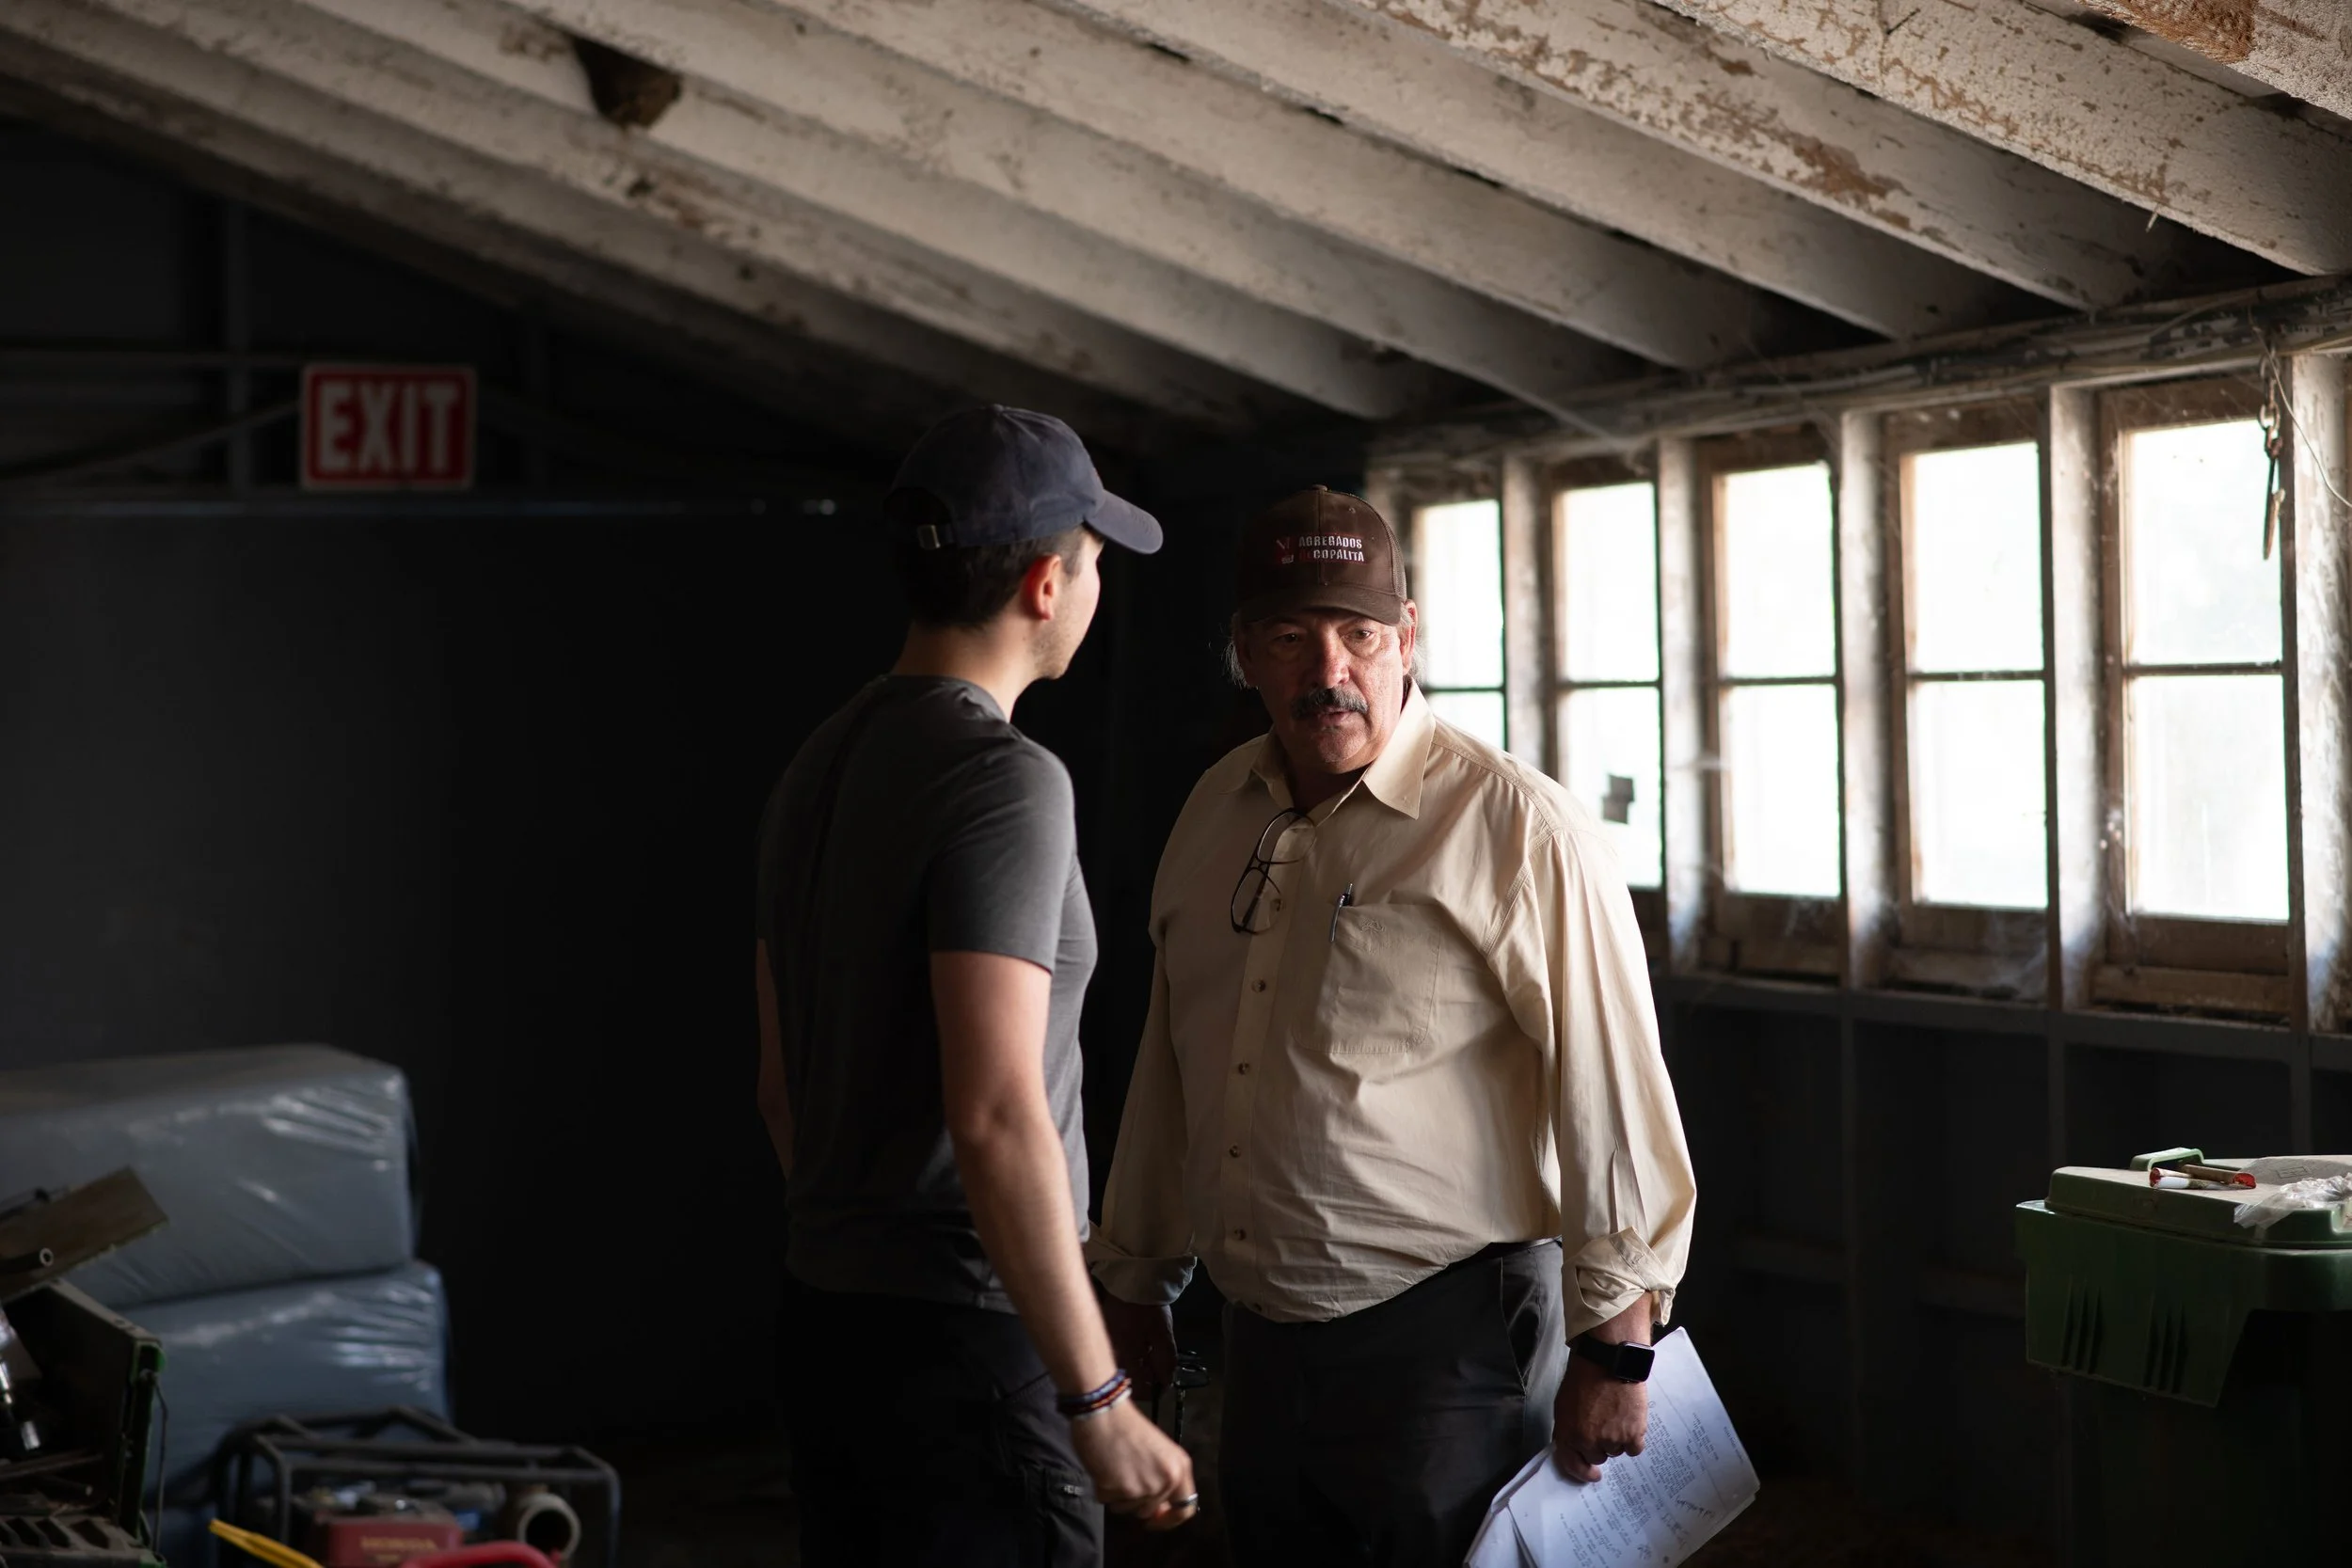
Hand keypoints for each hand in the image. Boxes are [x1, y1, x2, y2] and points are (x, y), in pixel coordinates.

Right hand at [1067, 1398, 1198, 1529]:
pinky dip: (1101, 1487)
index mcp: (1179, 1468)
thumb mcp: (1159, 1452)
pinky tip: (1103, 1465)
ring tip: (1114, 1466)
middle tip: (1124, 1475)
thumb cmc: (1127, 1427)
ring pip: (1126, 1509)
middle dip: (1134, 1500)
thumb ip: (1163, 1480)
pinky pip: (1106, 1501)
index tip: (1155, 1521)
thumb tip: (1157, 1512)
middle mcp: (1166, 1480)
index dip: (1170, 1520)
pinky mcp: (1120, 1489)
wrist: (1104, 1412)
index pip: (1185, 1509)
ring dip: (1116, 1494)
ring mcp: (1143, 1486)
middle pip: (1149, 1511)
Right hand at [1097, 1293, 1177, 1394]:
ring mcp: (1102, 1346)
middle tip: (1154, 1368)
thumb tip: (1166, 1383)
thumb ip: (1165, 1359)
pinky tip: (1133, 1346)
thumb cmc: (1148, 1306)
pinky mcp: (1098, 1337)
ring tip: (1145, 1355)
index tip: (1162, 1385)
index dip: (1152, 1392)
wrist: (1129, 1278)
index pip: (1137, 1389)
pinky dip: (1124, 1358)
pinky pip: (1111, 1357)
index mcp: (1127, 1355)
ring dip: (1133, 1369)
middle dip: (1141, 1381)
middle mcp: (1110, 1355)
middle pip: (1126, 1382)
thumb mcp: (1163, 1332)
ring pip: (1118, 1370)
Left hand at [1550, 1354, 1648, 1482]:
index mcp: (1568, 1434)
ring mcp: (1612, 1439)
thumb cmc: (1584, 1376)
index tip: (1592, 1475)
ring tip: (1617, 1415)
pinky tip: (1631, 1422)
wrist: (1609, 1360)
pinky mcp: (1633, 1434)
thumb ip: (1567, 1428)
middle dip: (1600, 1445)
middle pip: (1597, 1456)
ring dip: (1617, 1439)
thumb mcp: (1564, 1404)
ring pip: (1617, 1451)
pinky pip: (1634, 1449)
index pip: (1572, 1464)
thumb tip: (1573, 1443)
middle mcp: (1589, 1442)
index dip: (1582, 1472)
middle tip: (1604, 1424)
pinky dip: (1634, 1439)